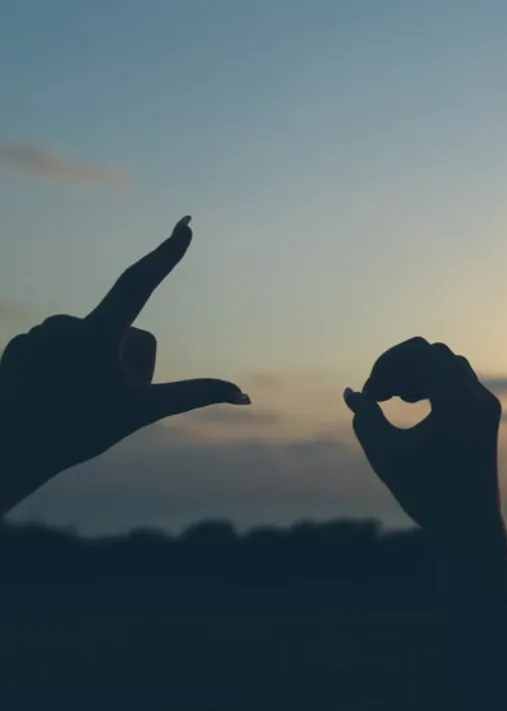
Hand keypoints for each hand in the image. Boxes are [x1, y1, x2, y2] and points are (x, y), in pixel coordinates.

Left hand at [0, 217, 248, 497]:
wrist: (10, 452)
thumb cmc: (80, 433)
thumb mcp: (143, 412)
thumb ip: (195, 394)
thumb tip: (245, 395)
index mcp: (98, 337)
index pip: (139, 282)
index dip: (166, 253)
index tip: (185, 225)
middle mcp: (67, 325)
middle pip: (124, 333)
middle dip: (126, 363)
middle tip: (101, 398)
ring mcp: (40, 332)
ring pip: (93, 339)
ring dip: (95, 364)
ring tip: (74, 397)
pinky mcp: (20, 340)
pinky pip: (63, 344)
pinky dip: (65, 366)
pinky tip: (51, 390)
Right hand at [343, 337, 502, 535]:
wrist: (469, 526)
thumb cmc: (426, 494)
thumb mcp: (385, 454)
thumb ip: (365, 417)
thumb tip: (350, 393)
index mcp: (457, 401)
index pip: (421, 353)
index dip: (388, 364)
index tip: (371, 392)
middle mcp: (478, 397)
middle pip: (434, 354)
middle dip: (401, 367)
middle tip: (379, 394)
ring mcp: (486, 405)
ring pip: (449, 365)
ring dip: (418, 373)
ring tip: (394, 399)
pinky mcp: (487, 416)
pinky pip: (460, 381)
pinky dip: (434, 383)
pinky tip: (413, 404)